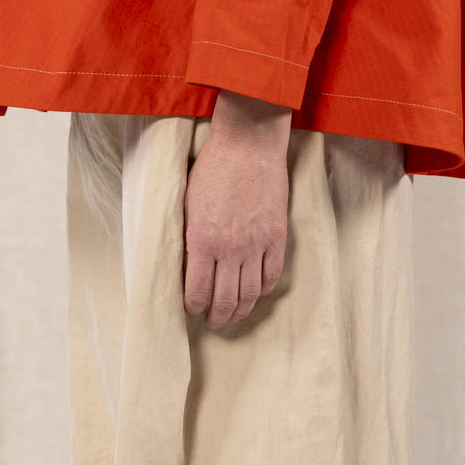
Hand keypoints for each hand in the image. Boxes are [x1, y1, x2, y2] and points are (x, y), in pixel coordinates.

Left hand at [182, 94, 291, 328]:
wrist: (247, 144)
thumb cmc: (212, 168)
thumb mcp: (188, 203)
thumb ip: (189, 238)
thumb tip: (187, 267)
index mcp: (202, 240)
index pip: (197, 292)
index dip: (194, 306)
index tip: (192, 308)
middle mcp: (230, 248)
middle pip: (226, 300)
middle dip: (218, 316)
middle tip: (214, 320)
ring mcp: (256, 243)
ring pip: (251, 294)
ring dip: (241, 310)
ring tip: (234, 314)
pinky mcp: (276, 235)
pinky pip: (272, 274)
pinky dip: (265, 289)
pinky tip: (257, 291)